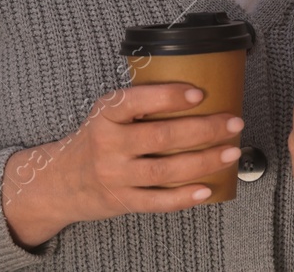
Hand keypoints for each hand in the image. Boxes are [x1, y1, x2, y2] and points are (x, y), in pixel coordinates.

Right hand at [0, 83, 243, 247]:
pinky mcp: (122, 202)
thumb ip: (140, 104)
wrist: (59, 182)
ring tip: (231, 151)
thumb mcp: (108, 114)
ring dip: (204, 161)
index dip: (169, 97)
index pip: (137, 101)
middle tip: (234, 122)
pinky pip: (158, 201)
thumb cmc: (96, 139)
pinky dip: (184, 197)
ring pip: (165, 170)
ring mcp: (114, 176)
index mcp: (106, 115)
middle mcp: (108, 145)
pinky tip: (207, 189)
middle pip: (161, 137)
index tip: (199, 93)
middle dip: (204, 129)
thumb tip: (197, 92)